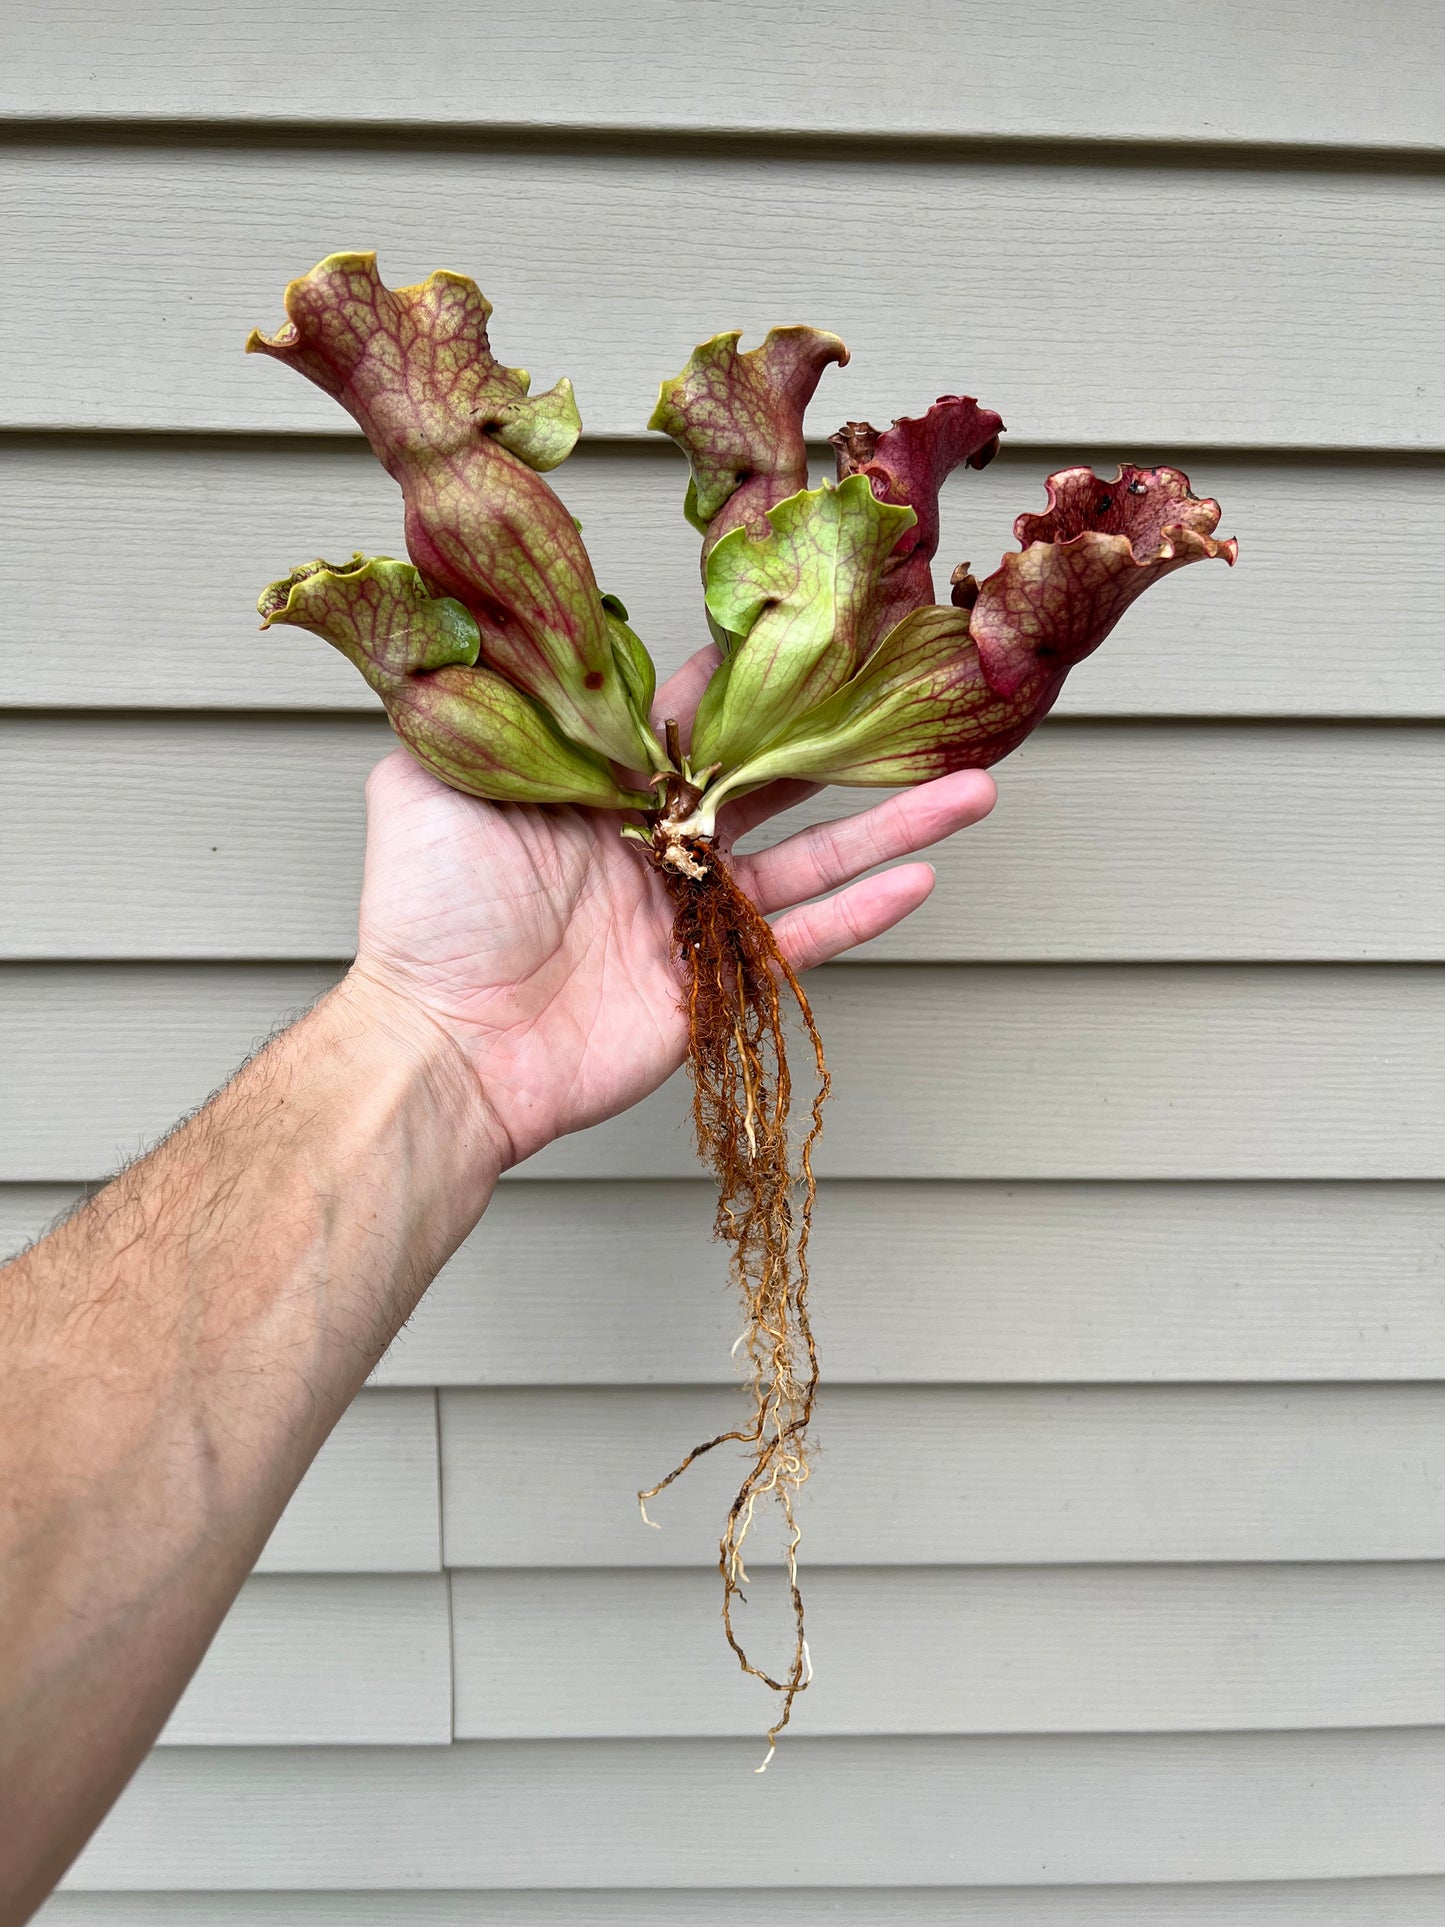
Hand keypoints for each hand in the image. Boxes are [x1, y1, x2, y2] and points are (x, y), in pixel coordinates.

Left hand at [351, 648, 995, 1168]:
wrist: (446, 1047)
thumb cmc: (427, 917)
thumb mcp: (426, 784)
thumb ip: (482, 716)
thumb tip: (508, 644)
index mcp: (602, 790)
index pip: (693, 719)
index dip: (754, 681)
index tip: (821, 634)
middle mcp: (657, 844)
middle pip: (775, 783)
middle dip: (849, 747)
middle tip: (920, 704)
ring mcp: (691, 915)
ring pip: (810, 859)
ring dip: (890, 827)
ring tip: (974, 790)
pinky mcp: (713, 983)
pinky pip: (800, 944)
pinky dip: (860, 915)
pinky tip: (919, 878)